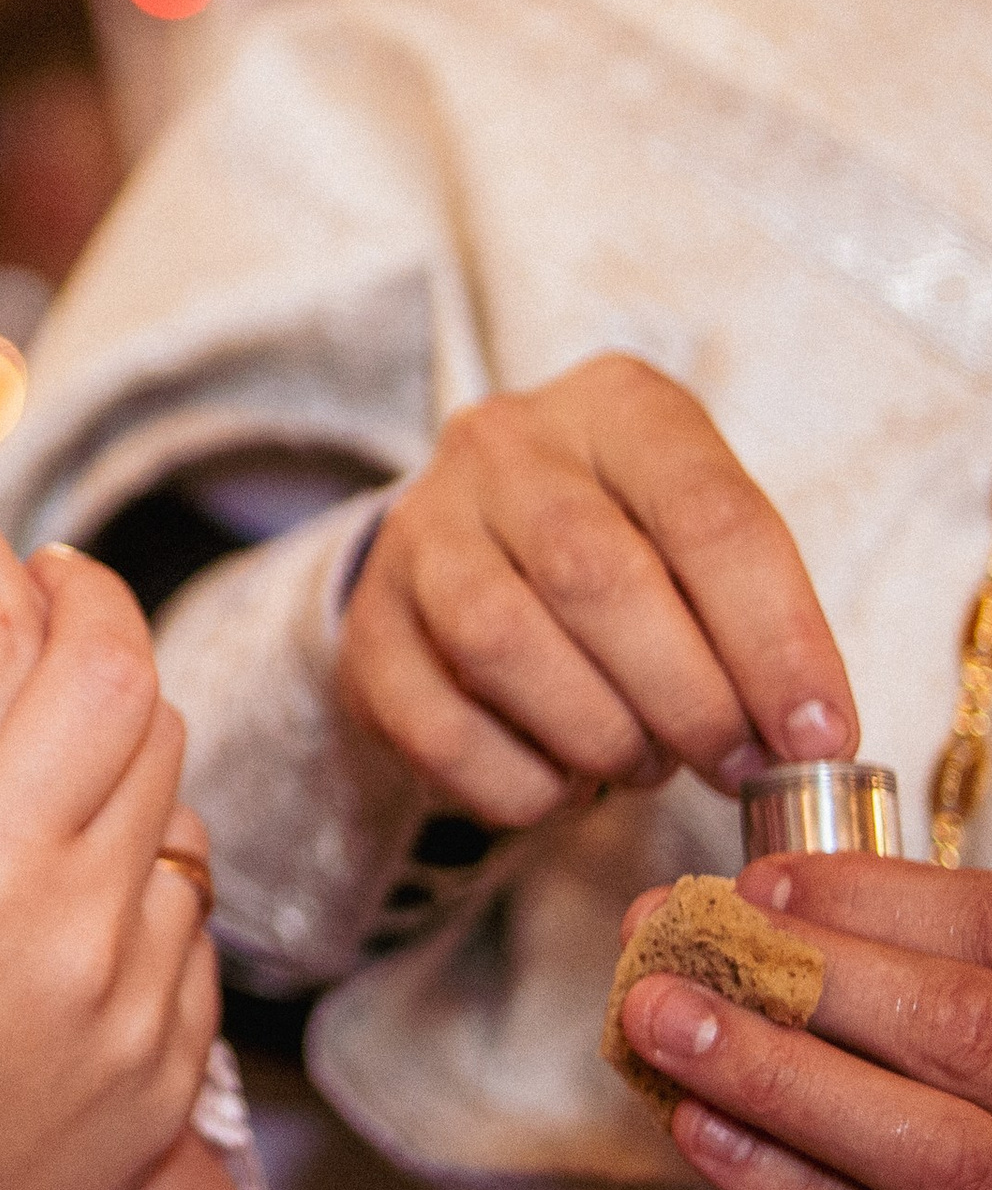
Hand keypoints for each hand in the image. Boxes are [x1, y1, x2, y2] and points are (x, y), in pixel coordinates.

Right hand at [0, 552, 219, 1189]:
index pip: (101, 675)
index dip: (90, 596)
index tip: (58, 566)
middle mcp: (88, 941)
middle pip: (159, 736)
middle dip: (106, 673)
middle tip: (45, 660)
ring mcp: (142, 1025)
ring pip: (184, 836)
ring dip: (127, 789)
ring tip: (41, 795)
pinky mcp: (162, 1092)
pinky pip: (187, 942)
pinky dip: (141, 896)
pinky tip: (60, 911)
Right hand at [340, 354, 853, 823]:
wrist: (481, 546)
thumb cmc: (630, 550)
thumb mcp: (702, 540)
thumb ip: (753, 618)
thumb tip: (804, 742)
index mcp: (613, 407)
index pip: (706, 514)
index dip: (775, 639)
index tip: (819, 738)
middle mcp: (502, 447)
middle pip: (594, 575)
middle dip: (686, 697)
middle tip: (732, 762)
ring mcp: (420, 530)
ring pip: (500, 641)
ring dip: (598, 734)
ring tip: (642, 760)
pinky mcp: (369, 625)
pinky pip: (437, 725)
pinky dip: (519, 782)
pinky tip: (562, 779)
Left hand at [617, 854, 991, 1189]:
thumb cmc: (977, 1089)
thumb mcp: (974, 1003)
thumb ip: (921, 957)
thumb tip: (769, 902)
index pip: (986, 929)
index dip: (869, 900)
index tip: (756, 886)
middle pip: (956, 1030)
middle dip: (798, 977)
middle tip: (665, 938)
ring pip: (928, 1152)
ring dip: (773, 1079)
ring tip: (659, 1022)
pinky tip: (703, 1129)